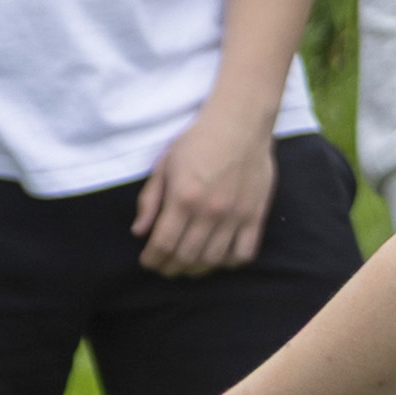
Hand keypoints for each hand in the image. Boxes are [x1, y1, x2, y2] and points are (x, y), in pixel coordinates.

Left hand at [133, 112, 278, 276]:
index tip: (147, 262)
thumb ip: (150, 200)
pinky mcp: (255, 215)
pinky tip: (218, 258)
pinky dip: (229, 262)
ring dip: (197, 270)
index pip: (163, 243)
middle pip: (187, 257)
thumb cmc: (198, 141)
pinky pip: (244, 252)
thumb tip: (139, 232)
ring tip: (187, 267)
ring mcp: (235, 215)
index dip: (152, 259)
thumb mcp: (164, 165)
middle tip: (164, 268)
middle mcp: (210, 211)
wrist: (240, 124)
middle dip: (170, 268)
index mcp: (183, 197)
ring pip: (214, 259)